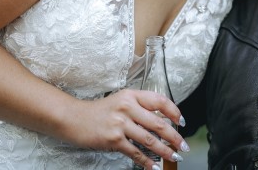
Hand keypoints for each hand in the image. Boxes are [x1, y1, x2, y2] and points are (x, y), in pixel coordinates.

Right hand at [62, 89, 185, 166]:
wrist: (74, 118)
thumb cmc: (100, 111)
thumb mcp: (122, 100)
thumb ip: (141, 107)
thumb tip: (163, 120)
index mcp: (132, 95)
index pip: (160, 101)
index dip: (174, 112)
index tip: (182, 122)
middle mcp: (127, 107)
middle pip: (158, 123)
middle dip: (174, 137)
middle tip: (183, 145)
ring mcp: (120, 124)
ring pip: (149, 139)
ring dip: (165, 150)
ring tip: (174, 156)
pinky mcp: (113, 139)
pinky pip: (135, 152)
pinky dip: (147, 161)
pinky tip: (154, 166)